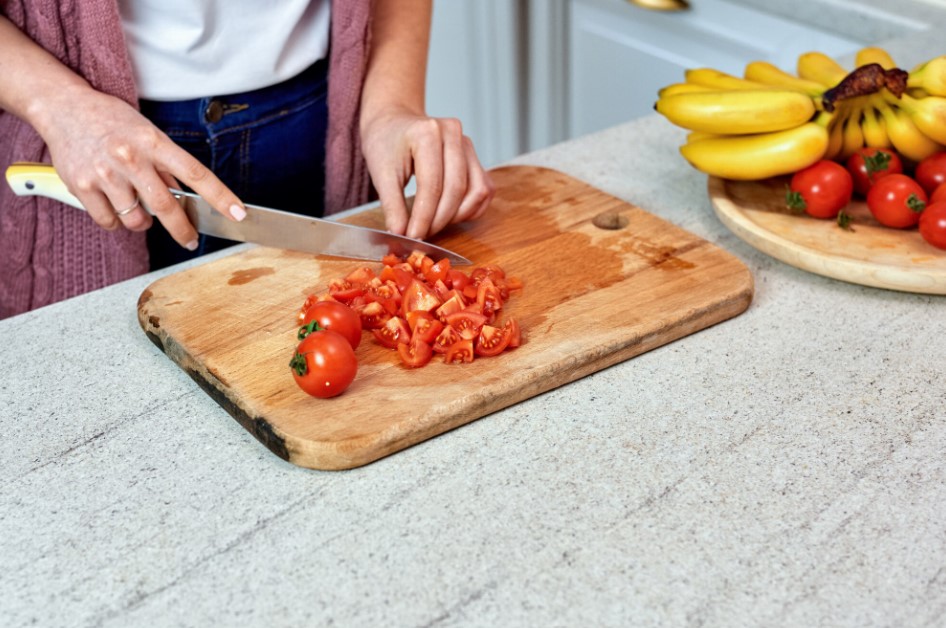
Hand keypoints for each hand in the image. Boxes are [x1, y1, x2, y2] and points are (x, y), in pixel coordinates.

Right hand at [38, 85, 244, 249]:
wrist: (64, 107)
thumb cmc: (111, 121)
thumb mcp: (148, 134)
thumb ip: (166, 166)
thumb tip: (185, 198)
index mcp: (154, 142)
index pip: (196, 173)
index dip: (220, 197)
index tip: (239, 214)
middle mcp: (130, 157)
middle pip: (166, 206)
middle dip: (183, 230)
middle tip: (190, 239)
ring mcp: (105, 173)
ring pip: (137, 220)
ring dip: (143, 222)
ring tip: (138, 206)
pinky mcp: (81, 186)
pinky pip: (109, 221)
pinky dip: (116, 221)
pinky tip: (114, 206)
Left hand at [360, 108, 493, 239]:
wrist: (394, 123)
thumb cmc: (386, 143)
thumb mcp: (381, 174)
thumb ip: (392, 206)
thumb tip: (401, 235)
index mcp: (427, 133)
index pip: (432, 184)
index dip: (424, 216)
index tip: (413, 236)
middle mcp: (453, 134)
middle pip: (456, 189)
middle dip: (439, 219)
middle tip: (421, 235)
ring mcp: (468, 145)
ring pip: (476, 191)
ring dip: (457, 216)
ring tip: (433, 224)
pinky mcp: (475, 158)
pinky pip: (484, 190)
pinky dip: (470, 209)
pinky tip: (450, 215)